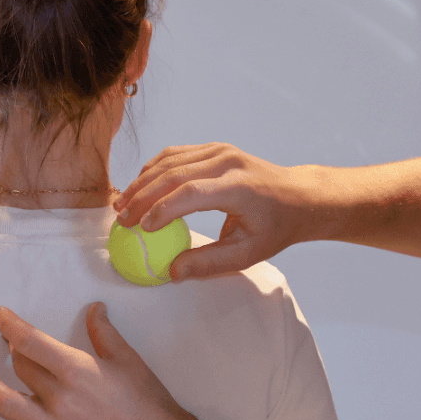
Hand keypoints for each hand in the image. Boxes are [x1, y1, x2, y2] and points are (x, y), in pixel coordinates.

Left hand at [0, 302, 205, 419]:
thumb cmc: (147, 401)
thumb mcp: (128, 359)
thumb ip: (104, 332)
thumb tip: (94, 308)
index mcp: (76, 370)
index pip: (29, 341)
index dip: (9, 325)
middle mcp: (59, 397)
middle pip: (20, 368)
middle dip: (11, 350)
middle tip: (12, 344)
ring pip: (5, 404)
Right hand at [114, 142, 326, 279]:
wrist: (299, 196)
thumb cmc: (275, 227)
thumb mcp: (248, 253)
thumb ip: (210, 263)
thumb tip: (172, 272)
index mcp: (239, 187)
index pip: (193, 193)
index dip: (163, 208)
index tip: (143, 228)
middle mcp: (228, 162)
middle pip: (174, 173)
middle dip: (142, 196)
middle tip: (122, 219)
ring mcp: (220, 150)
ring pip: (170, 161)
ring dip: (142, 182)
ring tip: (123, 205)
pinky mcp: (214, 148)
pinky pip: (176, 155)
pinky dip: (153, 170)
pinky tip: (139, 188)